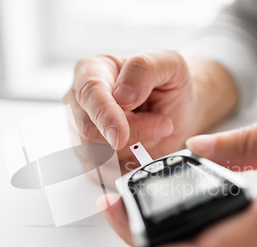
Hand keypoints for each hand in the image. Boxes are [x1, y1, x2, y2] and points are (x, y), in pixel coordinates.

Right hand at [62, 48, 237, 170]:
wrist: (177, 110)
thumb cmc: (168, 84)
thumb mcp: (169, 63)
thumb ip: (144, 69)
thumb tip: (122, 96)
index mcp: (91, 71)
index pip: (88, 94)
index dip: (104, 115)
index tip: (120, 135)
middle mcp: (80, 103)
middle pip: (90, 131)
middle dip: (132, 134)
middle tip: (162, 124)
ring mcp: (81, 133)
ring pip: (96, 156)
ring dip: (134, 150)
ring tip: (155, 131)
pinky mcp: (91, 159)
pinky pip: (105, 173)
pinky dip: (131, 167)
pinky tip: (146, 151)